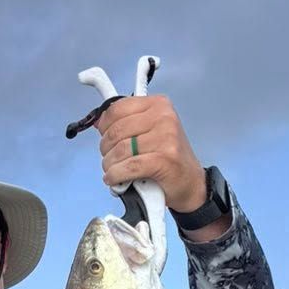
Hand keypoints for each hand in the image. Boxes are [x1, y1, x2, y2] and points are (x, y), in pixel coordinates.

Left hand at [97, 94, 208, 214]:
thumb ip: (127, 123)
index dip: (104, 125)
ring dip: (110, 164)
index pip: (118, 109)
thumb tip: (98, 121)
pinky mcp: (164, 160)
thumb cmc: (168, 157)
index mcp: (159, 105)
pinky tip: (115, 179)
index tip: (104, 136)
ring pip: (120, 150)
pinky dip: (116, 176)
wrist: (191, 183)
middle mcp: (164, 118)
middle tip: (109, 158)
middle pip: (116, 131)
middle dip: (106, 148)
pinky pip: (128, 167)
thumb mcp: (150, 131)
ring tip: (113, 170)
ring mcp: (166, 138)